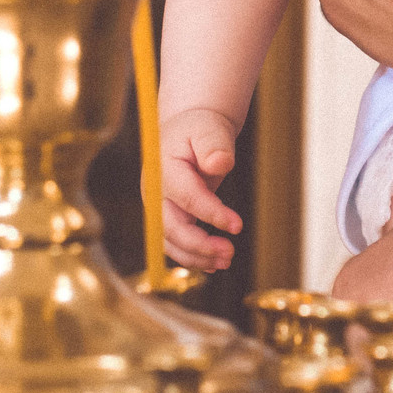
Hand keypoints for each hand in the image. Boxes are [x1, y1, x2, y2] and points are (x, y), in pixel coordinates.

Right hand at [160, 107, 243, 270]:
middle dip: (199, 245)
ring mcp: (158, 207)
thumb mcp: (210, 130)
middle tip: (230, 253)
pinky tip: (214, 263)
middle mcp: (155, 192)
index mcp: (163, 168)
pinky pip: (175, 243)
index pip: (186, 197)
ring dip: (196, 257)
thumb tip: (220, 163)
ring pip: (170, 242)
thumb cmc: (201, 129)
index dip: (211, 214)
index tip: (238, 226)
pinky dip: (192, 256)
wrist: (189, 130)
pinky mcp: (167, 216)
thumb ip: (214, 145)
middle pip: (170, 227)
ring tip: (226, 260)